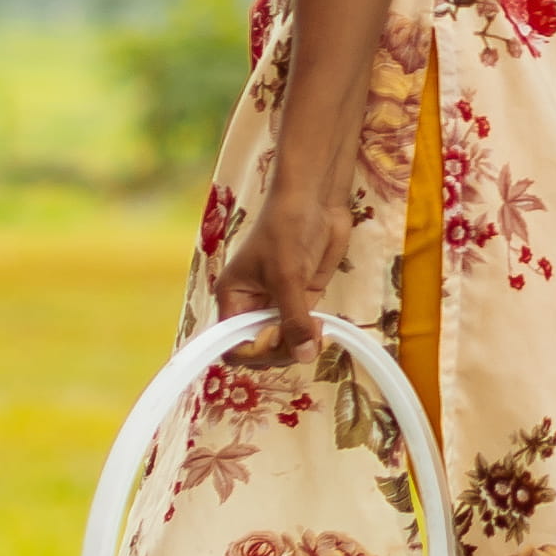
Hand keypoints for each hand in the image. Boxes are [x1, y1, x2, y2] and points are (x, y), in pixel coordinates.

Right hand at [221, 171, 355, 356]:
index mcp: (233, 297)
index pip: (233, 344)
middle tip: (305, 339)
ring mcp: (279, 301)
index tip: (277, 342)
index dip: (253, 351)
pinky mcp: (303, 296)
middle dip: (282, 349)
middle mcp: (252, 304)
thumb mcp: (286, 277)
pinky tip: (322, 326)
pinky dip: (313, 333)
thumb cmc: (287, 228)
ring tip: (317, 330)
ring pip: (284, 341)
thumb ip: (293, 319)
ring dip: (300, 343)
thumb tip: (303, 356)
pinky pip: (304, 327)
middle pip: (260, 347)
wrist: (315, 198)